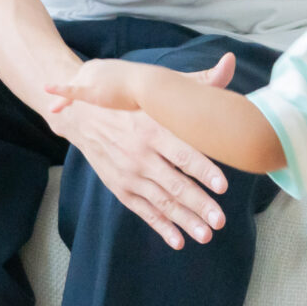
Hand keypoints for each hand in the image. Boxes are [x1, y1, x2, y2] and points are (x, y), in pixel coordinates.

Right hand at [43, 54, 237, 250]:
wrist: (77, 113)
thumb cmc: (125, 97)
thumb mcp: (155, 87)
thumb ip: (196, 81)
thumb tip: (229, 64)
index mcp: (151, 126)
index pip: (182, 151)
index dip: (203, 169)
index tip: (222, 185)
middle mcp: (139, 153)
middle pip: (174, 182)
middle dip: (199, 204)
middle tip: (220, 221)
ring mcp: (128, 173)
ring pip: (161, 200)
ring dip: (184, 220)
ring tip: (206, 235)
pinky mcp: (120, 186)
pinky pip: (143, 209)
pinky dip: (160, 225)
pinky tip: (178, 241)